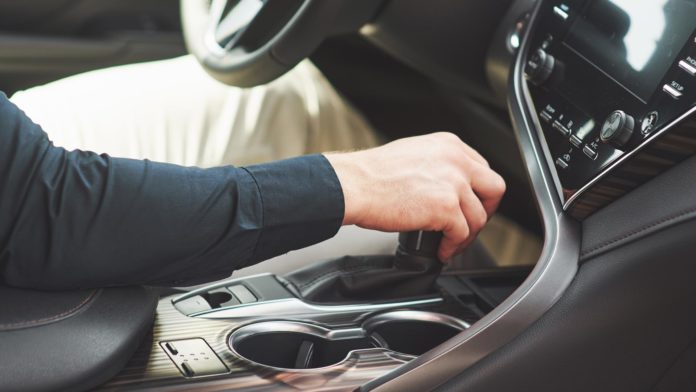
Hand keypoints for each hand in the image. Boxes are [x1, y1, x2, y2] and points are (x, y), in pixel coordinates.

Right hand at [324, 132, 505, 261]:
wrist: (354, 185)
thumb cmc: (372, 175)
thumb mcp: (414, 154)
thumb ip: (438, 165)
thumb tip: (448, 186)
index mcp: (449, 145)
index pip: (483, 168)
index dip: (479, 192)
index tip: (471, 205)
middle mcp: (456, 160)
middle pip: (494, 189)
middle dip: (486, 211)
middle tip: (471, 225)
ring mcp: (453, 183)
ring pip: (479, 217)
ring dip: (466, 235)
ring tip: (450, 243)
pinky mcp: (446, 207)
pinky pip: (462, 234)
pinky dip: (453, 247)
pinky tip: (440, 250)